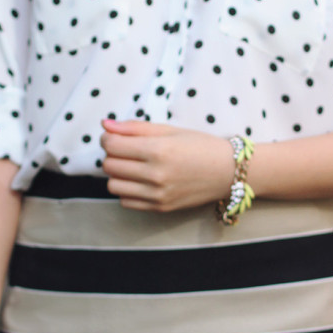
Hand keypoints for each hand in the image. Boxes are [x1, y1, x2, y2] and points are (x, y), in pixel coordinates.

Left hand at [100, 120, 233, 211]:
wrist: (228, 171)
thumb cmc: (200, 146)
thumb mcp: (169, 130)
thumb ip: (134, 128)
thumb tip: (105, 125)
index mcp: (158, 150)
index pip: (112, 145)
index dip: (108, 138)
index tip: (116, 136)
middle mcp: (155, 175)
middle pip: (109, 165)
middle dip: (112, 155)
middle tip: (127, 150)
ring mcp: (157, 194)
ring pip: (113, 186)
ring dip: (118, 174)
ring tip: (133, 167)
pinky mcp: (159, 208)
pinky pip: (125, 201)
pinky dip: (127, 190)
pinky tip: (140, 181)